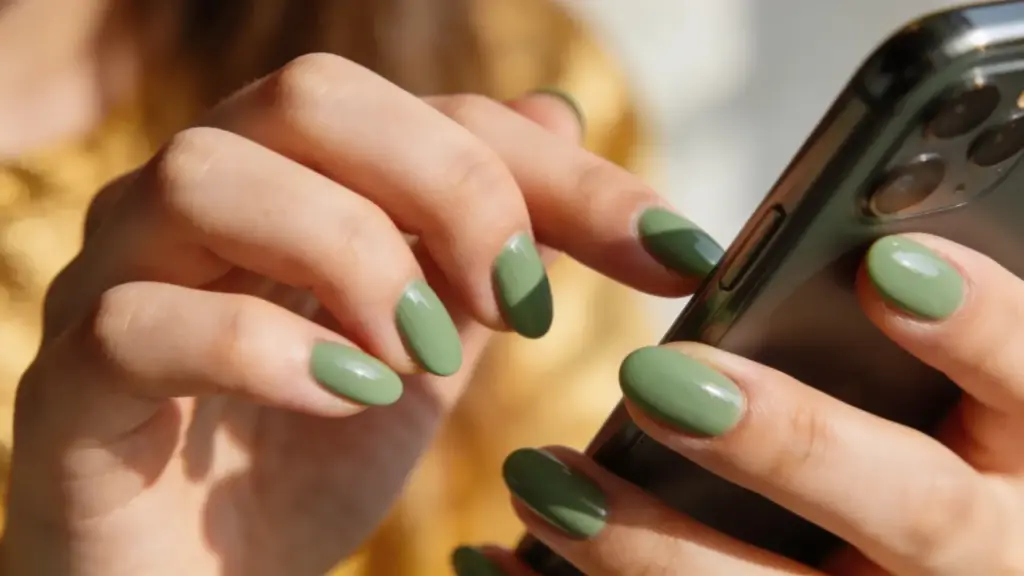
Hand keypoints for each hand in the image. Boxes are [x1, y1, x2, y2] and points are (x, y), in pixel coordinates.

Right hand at [3, 54, 722, 575]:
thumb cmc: (308, 460)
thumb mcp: (430, 345)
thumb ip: (480, 241)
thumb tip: (559, 116)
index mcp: (291, 181)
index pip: (432, 112)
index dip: (561, 171)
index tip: (670, 250)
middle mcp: (195, 204)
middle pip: (309, 96)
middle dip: (447, 187)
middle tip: (514, 302)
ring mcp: (116, 282)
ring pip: (208, 176)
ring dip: (352, 258)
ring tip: (422, 358)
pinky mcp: (71, 383)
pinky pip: (141, 322)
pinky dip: (268, 350)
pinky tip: (349, 398)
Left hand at [460, 234, 1023, 574]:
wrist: (898, 568)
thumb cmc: (931, 450)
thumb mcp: (945, 395)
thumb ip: (905, 321)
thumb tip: (828, 236)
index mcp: (1023, 453)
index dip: (977, 328)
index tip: (882, 267)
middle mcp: (982, 553)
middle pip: (912, 509)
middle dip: (791, 443)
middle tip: (654, 377)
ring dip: (648, 546)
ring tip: (536, 482)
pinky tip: (499, 560)